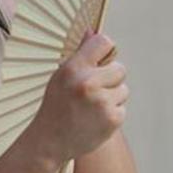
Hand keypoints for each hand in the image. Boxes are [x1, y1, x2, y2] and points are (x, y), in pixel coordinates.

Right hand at [26, 29, 128, 165]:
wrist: (50, 141)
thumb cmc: (56, 104)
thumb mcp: (61, 76)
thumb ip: (80, 54)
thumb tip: (93, 31)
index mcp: (73, 68)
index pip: (104, 42)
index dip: (105, 49)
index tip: (101, 59)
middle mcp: (88, 82)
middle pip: (120, 68)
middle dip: (110, 78)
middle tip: (93, 91)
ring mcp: (102, 102)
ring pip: (123, 89)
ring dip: (112, 97)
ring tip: (92, 107)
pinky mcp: (113, 118)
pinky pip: (122, 107)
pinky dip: (112, 113)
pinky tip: (95, 119)